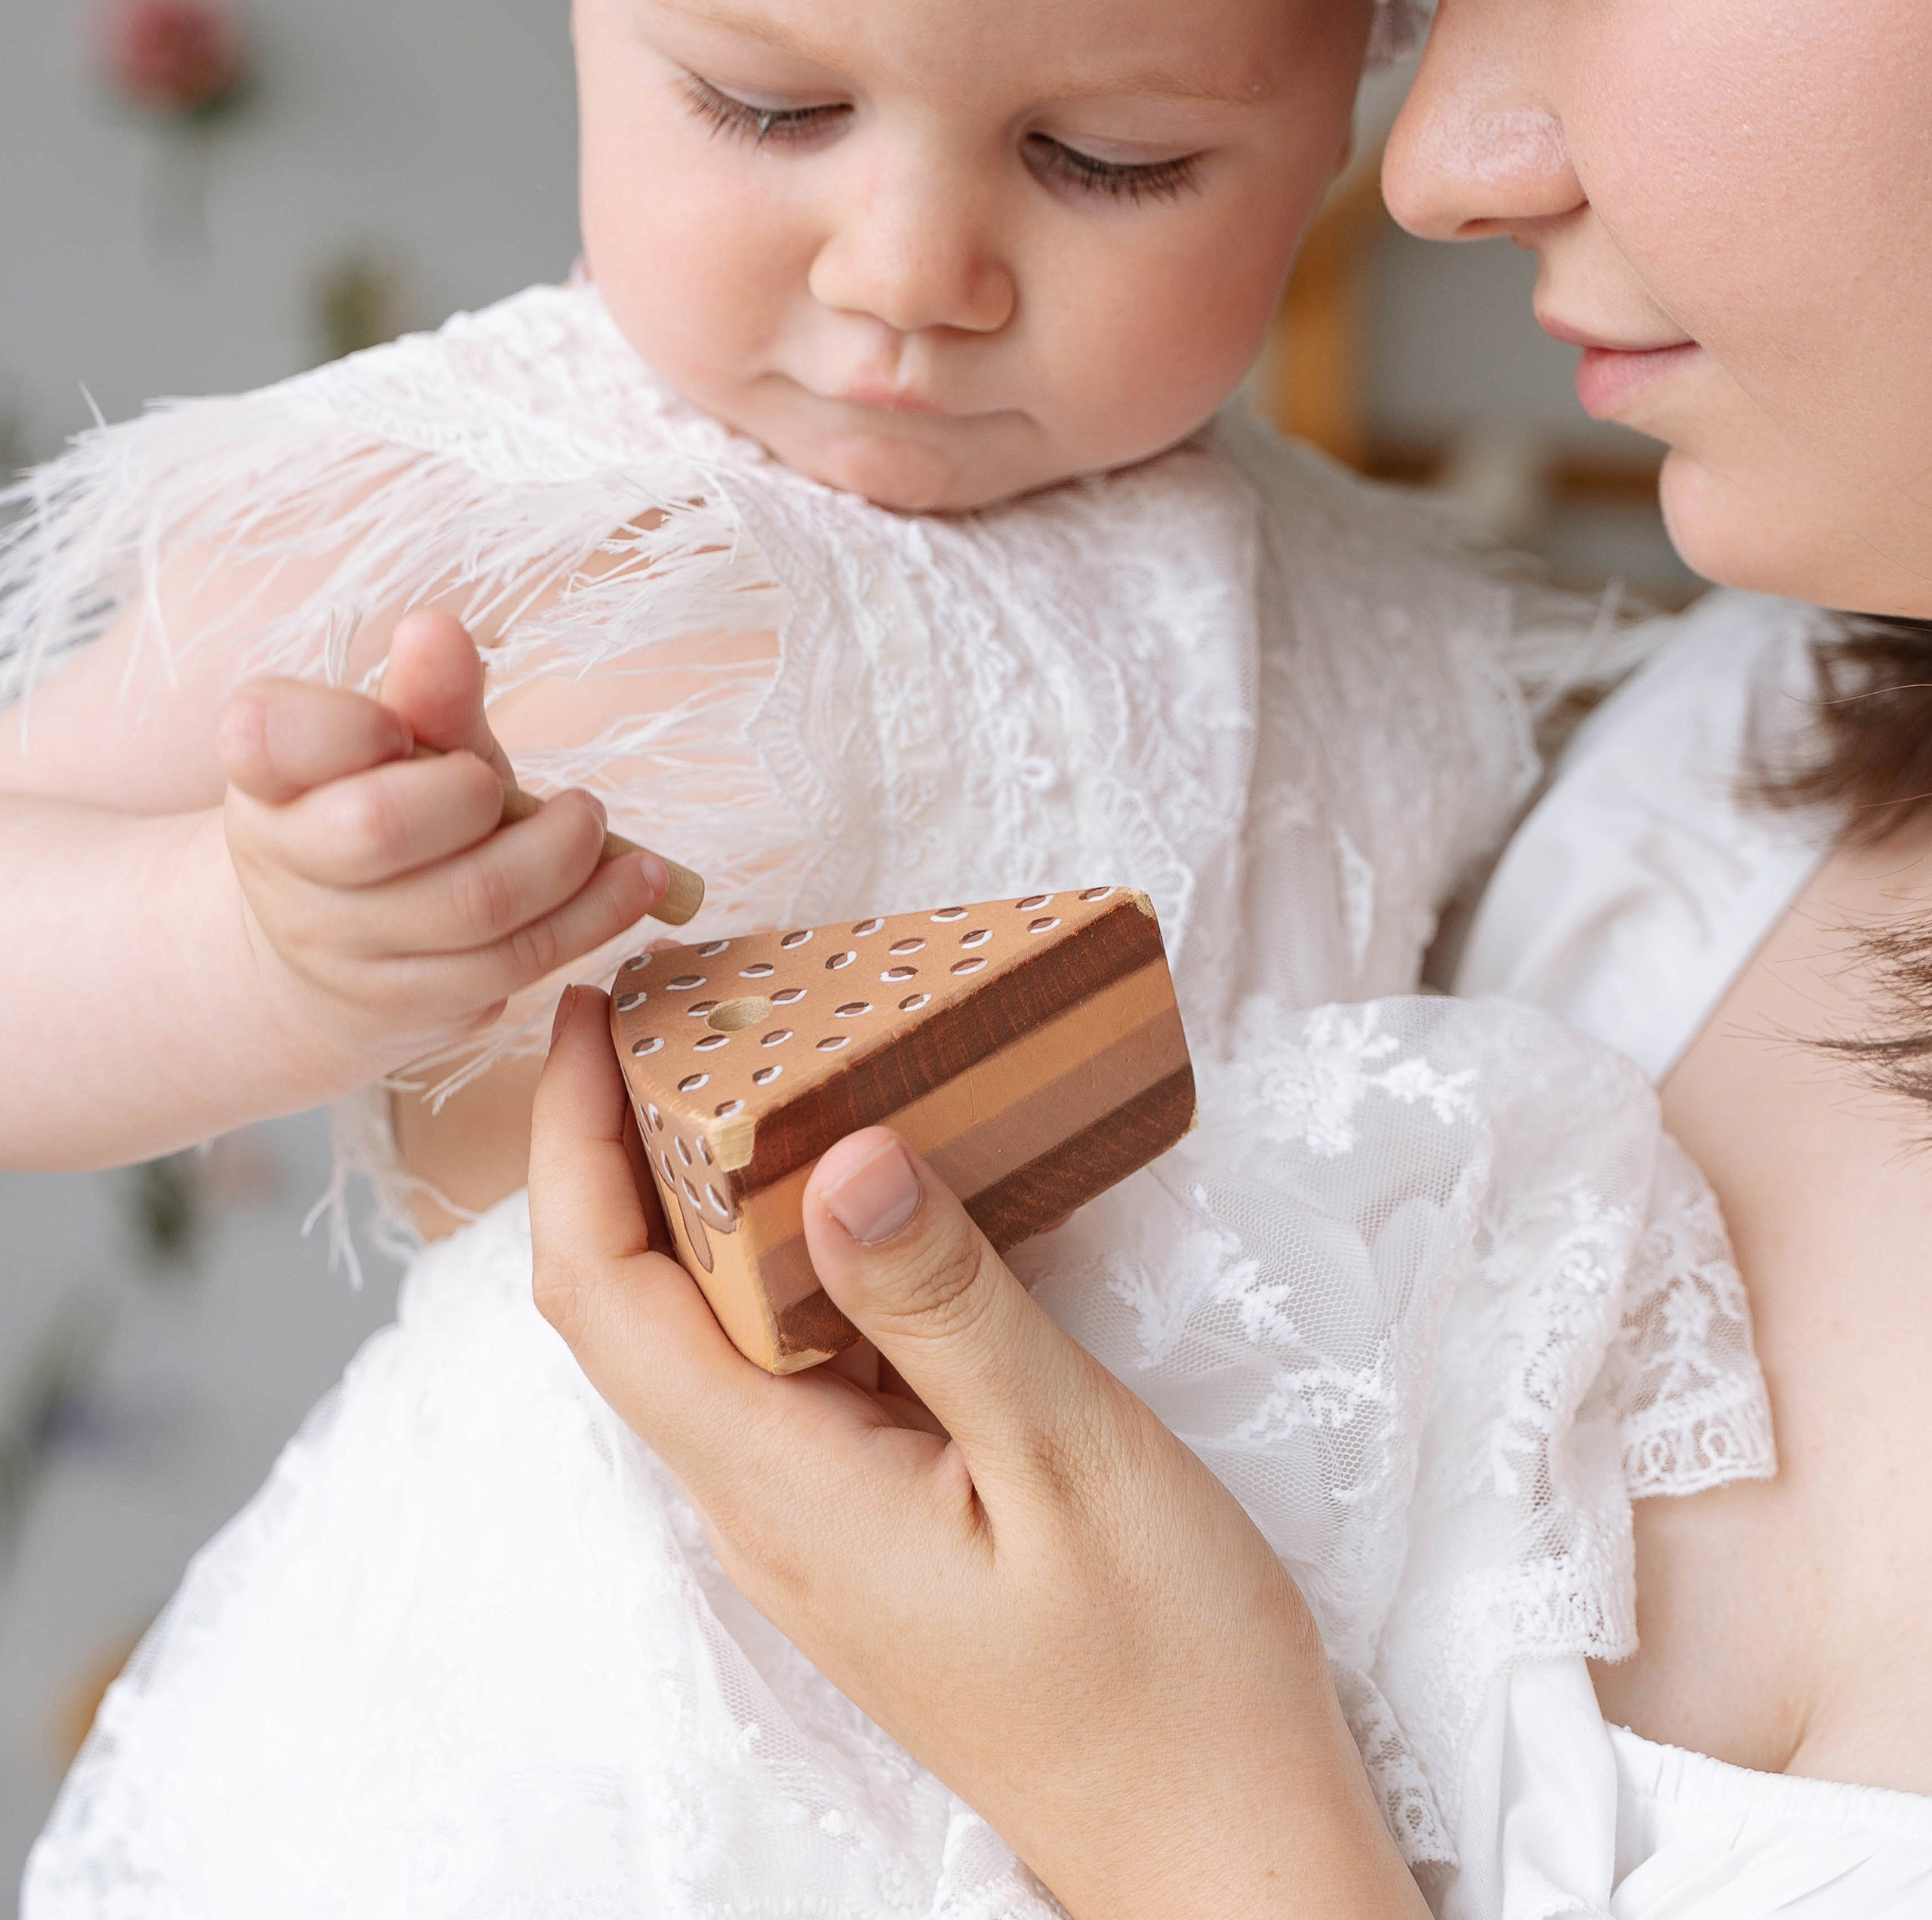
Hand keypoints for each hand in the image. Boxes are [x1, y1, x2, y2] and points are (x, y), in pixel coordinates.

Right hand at [217, 611, 676, 1078]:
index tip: (393, 727)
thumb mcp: (401, 745)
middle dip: (472, 793)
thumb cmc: (385, 814)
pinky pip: (518, 961)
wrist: (331, 956)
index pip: (273, 737)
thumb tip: (435, 629)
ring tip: (588, 819)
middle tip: (501, 781)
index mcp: (265, 775)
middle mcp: (284, 867)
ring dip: (561, 853)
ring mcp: (344, 951)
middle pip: (380, 827)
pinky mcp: (414, 1008)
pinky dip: (594, 913)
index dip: (348, 725)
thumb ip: (425, 692)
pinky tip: (636, 879)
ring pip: (473, 904)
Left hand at [528, 987, 1425, 1919]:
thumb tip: (834, 1153)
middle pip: (636, 1302)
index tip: (584, 1008)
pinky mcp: (872, 1520)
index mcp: (781, 1488)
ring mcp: (814, 1521)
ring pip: (711, 1329)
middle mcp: (764, 1505)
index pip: (604, 1295)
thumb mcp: (1071, 1460)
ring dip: (707, 1192)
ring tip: (762, 1055)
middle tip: (684, 997)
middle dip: (623, 1142)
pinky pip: (791, 1363)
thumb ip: (944, 1303)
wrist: (1221, 1851)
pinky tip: (858, 1188)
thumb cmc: (1169, 1676)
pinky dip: (793, 1253)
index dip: (570, 1143)